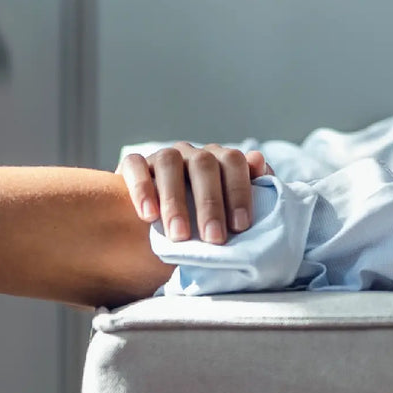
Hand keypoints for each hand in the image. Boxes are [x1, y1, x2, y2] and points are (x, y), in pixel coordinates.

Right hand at [116, 143, 272, 244]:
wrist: (159, 235)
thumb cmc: (203, 226)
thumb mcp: (229, 216)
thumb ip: (251, 191)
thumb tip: (259, 161)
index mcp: (219, 160)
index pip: (234, 162)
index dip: (239, 192)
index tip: (240, 226)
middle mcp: (192, 154)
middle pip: (204, 164)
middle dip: (210, 203)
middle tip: (213, 238)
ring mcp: (161, 157)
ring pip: (169, 162)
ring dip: (175, 200)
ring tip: (179, 235)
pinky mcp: (133, 166)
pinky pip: (135, 166)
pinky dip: (141, 188)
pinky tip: (148, 215)